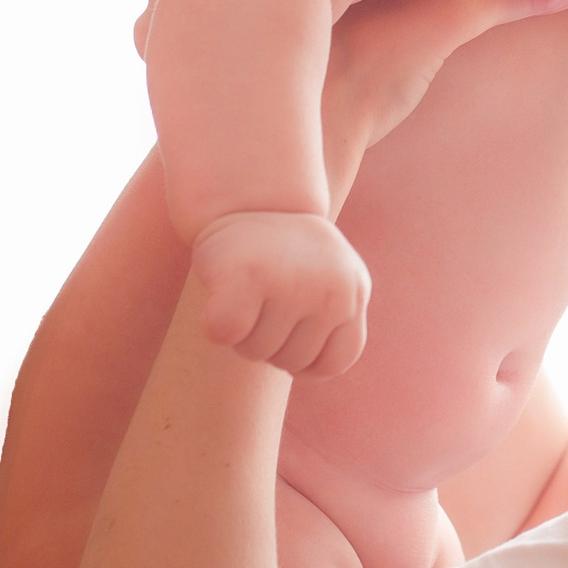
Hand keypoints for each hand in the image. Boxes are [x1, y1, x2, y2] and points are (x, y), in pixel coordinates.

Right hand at [188, 209, 370, 376]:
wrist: (250, 198)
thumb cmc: (283, 253)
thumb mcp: (325, 280)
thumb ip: (330, 320)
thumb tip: (306, 369)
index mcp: (354, 292)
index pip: (334, 362)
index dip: (305, 360)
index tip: (288, 333)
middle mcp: (332, 290)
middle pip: (291, 362)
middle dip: (269, 342)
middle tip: (262, 297)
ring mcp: (293, 284)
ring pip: (255, 351)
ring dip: (242, 332)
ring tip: (247, 289)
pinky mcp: (248, 278)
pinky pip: (225, 333)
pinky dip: (213, 323)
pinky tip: (222, 292)